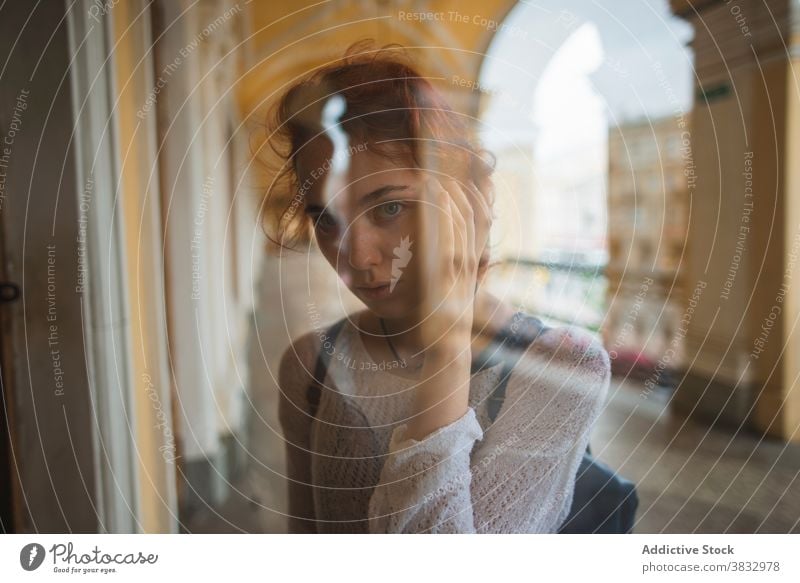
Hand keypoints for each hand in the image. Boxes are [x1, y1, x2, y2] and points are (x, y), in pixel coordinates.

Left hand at [410, 176, 491, 356]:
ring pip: (460, 221)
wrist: (447, 348)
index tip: (458, 179)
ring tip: (437, 175)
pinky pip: (446, 237)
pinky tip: (437, 198)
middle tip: (444, 170)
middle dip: (460, 191)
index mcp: (471, 263)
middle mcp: (470, 262)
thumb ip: (455, 272)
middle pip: (472, 216)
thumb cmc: (446, 323)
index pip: (477, 222)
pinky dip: (443, 215)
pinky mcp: (445, 274)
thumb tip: (450, 258)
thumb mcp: (454, 292)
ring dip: (449, 195)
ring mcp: (459, 267)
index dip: (471, 198)